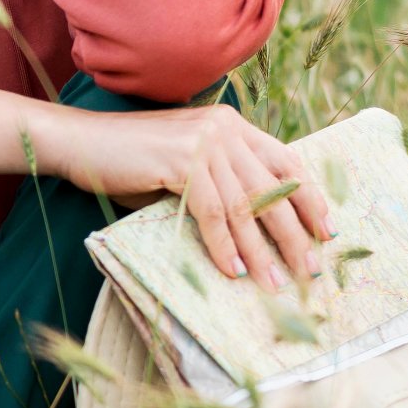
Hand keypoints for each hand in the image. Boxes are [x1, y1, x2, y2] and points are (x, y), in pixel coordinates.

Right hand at [40, 101, 335, 291]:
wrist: (81, 144)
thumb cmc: (130, 160)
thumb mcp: (187, 165)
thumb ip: (221, 181)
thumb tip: (260, 227)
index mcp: (231, 124)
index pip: (286, 162)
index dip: (310, 200)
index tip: (326, 233)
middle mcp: (223, 128)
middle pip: (273, 188)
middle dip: (294, 234)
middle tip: (309, 270)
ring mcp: (203, 142)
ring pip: (246, 206)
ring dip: (261, 250)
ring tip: (274, 283)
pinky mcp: (182, 161)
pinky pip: (213, 212)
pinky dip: (224, 245)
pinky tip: (233, 270)